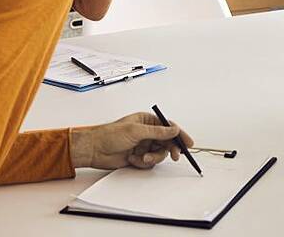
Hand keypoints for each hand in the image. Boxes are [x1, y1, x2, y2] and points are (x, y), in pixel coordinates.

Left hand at [69, 112, 193, 169]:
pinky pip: (149, 161)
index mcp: (146, 121)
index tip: (188, 143)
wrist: (94, 150)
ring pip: (159, 153)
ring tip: (142, 158)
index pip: (168, 127)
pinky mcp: (138, 156)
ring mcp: (143, 145)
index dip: (179, 135)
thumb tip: (174, 129)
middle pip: (166, 142)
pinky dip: (143, 162)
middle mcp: (146, 132)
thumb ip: (158, 131)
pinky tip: (132, 159)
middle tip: (175, 155)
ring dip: (152, 157)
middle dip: (169, 149)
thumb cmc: (110, 135)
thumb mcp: (137, 131)